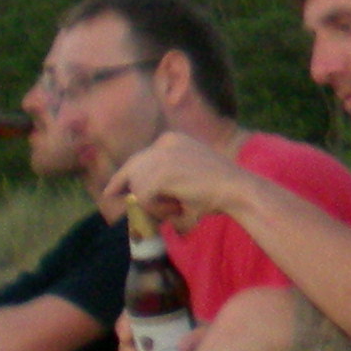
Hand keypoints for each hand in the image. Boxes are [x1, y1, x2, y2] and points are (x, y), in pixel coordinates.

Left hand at [104, 130, 246, 232]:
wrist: (238, 190)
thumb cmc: (218, 190)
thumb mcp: (187, 175)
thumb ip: (164, 180)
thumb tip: (134, 198)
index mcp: (172, 139)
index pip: (140, 158)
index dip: (127, 177)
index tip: (114, 190)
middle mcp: (164, 143)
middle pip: (132, 168)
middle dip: (120, 186)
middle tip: (113, 203)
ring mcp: (163, 156)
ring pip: (137, 184)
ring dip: (148, 203)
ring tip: (169, 210)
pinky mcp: (162, 173)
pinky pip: (144, 197)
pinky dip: (154, 209)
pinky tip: (173, 210)